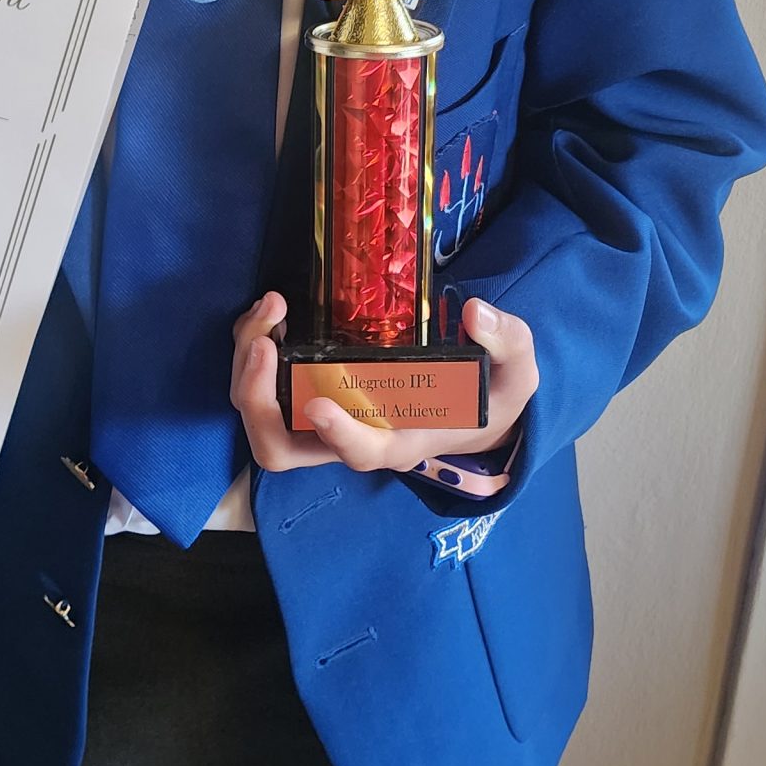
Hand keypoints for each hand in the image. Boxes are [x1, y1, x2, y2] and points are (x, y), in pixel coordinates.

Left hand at [230, 291, 537, 497]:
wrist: (472, 407)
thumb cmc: (489, 396)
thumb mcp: (518, 373)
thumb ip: (507, 343)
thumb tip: (476, 314)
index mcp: (400, 443)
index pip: (362, 454)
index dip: (337, 435)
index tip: (318, 401)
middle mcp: (352, 438)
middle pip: (281, 448)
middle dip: (258, 398)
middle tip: (265, 338)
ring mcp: (324, 420)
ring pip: (262, 420)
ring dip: (248, 370)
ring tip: (266, 311)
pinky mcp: (311, 394)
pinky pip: (266, 388)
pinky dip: (254, 351)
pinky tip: (272, 312)